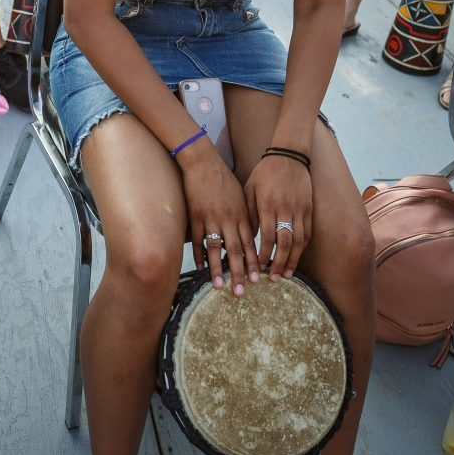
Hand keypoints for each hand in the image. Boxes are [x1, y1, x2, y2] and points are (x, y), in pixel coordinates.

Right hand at [180, 147, 259, 292]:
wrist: (203, 162)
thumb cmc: (224, 178)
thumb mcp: (241, 195)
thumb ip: (245, 216)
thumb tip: (250, 234)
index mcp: (241, 214)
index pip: (249, 244)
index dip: (253, 263)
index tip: (258, 279)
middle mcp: (228, 219)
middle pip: (235, 250)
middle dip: (239, 273)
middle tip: (242, 292)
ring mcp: (211, 218)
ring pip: (215, 249)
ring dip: (218, 269)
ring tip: (220, 287)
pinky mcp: (195, 216)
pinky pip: (197, 240)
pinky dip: (199, 255)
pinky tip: (201, 268)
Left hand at [246, 154, 314, 277]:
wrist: (289, 156)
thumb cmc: (265, 173)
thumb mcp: (250, 189)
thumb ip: (250, 213)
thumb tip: (248, 236)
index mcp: (269, 205)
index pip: (267, 236)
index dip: (264, 254)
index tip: (258, 267)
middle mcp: (286, 209)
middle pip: (285, 243)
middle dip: (279, 263)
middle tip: (274, 278)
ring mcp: (300, 210)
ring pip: (299, 241)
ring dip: (293, 260)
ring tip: (287, 274)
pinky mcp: (309, 209)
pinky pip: (308, 233)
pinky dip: (302, 248)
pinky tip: (297, 258)